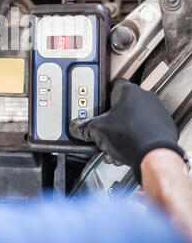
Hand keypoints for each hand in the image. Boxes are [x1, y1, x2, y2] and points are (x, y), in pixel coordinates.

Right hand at [69, 80, 183, 181]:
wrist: (154, 156)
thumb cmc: (132, 138)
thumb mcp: (98, 131)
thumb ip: (84, 127)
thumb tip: (77, 127)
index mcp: (128, 91)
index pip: (111, 86)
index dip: (101, 98)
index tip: (97, 108)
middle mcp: (145, 97)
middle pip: (122, 106)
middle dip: (112, 121)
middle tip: (104, 132)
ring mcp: (157, 111)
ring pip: (134, 119)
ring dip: (123, 131)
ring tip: (115, 145)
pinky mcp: (164, 126)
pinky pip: (146, 129)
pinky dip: (137, 138)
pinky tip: (128, 149)